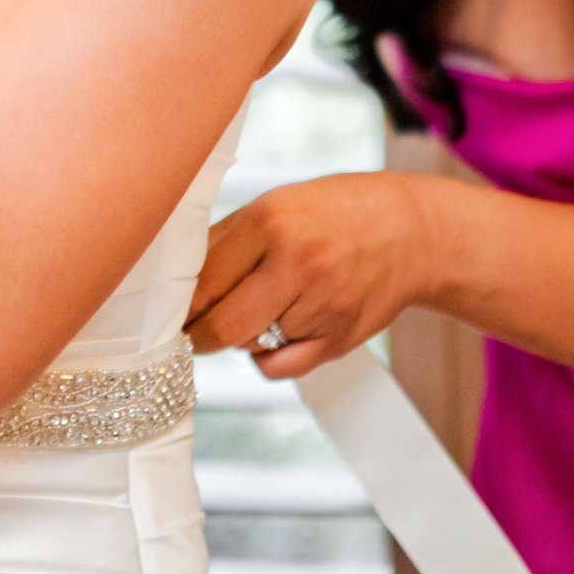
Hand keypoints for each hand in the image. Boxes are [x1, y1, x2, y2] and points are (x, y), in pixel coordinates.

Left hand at [185, 171, 441, 379]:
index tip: (160, 313)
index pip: (202, 278)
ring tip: (251, 311)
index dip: (176, 303)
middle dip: (195, 335)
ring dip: (237, 337)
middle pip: (223, 324)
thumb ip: (228, 240)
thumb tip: (177, 281)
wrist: (413, 232)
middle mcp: (296, 264)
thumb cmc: (334, 213)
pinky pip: (281, 368)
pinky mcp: (339, 338)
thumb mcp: (278, 204)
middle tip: (185, 334)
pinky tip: (272, 335)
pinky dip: (264, 359)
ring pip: (250, 345)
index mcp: (270, 221)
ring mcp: (321, 305)